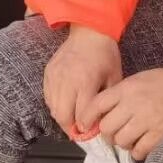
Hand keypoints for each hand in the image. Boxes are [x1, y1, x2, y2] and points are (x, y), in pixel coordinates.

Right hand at [43, 25, 121, 139]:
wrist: (89, 31)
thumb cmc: (105, 54)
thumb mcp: (114, 78)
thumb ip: (106, 101)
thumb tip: (100, 121)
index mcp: (86, 82)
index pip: (82, 115)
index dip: (86, 128)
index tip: (90, 131)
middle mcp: (67, 81)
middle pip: (63, 116)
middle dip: (71, 127)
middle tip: (79, 130)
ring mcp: (55, 77)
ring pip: (53, 108)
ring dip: (62, 117)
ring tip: (73, 117)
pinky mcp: (48, 73)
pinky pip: (47, 97)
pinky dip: (55, 105)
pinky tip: (65, 103)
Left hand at [91, 66, 162, 160]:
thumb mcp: (138, 79)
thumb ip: (120, 94)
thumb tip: (101, 111)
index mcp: (127, 88)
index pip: (97, 105)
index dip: (86, 118)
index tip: (84, 125)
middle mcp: (133, 104)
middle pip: (106, 127)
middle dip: (106, 134)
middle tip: (112, 133)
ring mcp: (147, 120)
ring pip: (121, 141)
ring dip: (121, 143)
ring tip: (128, 138)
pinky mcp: (160, 133)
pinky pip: (139, 150)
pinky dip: (136, 151)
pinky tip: (140, 145)